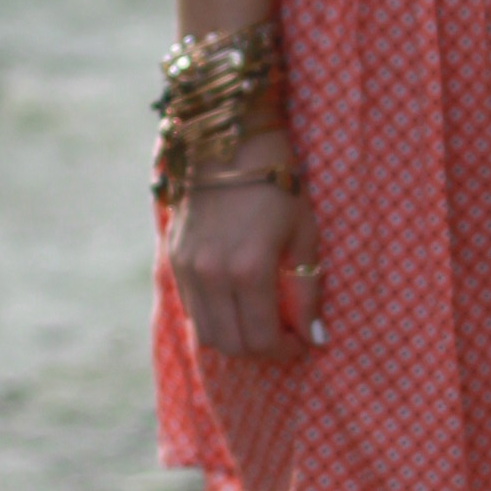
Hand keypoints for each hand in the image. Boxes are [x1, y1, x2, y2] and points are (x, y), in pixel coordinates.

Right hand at [167, 130, 324, 363]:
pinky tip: (237, 302)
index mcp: (248, 269)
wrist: (231, 141)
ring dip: (235, 338)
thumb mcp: (304, 234)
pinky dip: (215, 317)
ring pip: (206, 333)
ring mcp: (187, 267)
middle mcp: (211, 274)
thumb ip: (308, 292)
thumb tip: (316, 339)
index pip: (262, 338)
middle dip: (260, 350)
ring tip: (260, 322)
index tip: (301, 341)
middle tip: (282, 336)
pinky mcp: (174, 258)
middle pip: (231, 345)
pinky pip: (192, 308)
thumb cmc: (278, 184)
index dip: (285, 349)